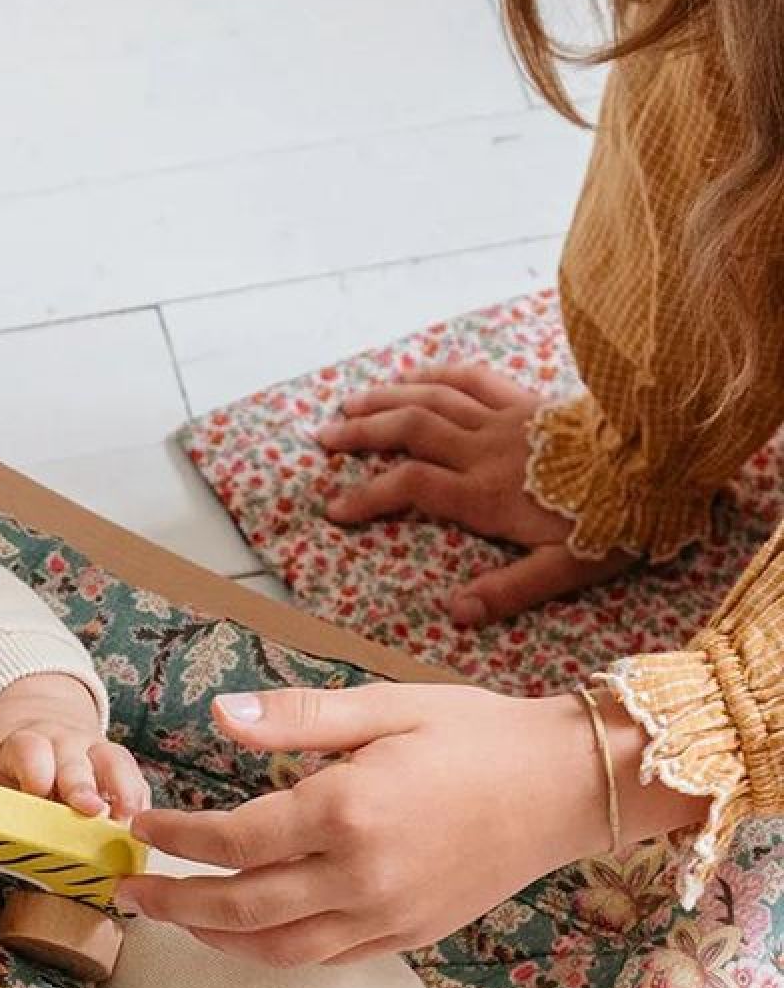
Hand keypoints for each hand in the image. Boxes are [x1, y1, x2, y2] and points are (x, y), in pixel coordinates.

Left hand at [0, 673, 147, 815]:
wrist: (34, 715)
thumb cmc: (3, 751)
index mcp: (23, 742)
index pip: (29, 750)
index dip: (35, 769)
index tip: (38, 790)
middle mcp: (62, 743)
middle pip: (74, 761)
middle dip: (82, 784)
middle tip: (90, 810)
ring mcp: (92, 750)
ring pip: (113, 763)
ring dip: (122, 790)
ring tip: (127, 819)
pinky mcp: (114, 763)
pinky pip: (132, 776)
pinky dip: (138, 797)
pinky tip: (140, 818)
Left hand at [123, 683, 612, 963]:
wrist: (568, 786)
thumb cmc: (477, 734)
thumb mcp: (384, 706)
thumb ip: (295, 717)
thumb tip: (216, 716)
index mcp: (347, 812)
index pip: (232, 840)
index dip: (176, 837)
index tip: (141, 824)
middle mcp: (360, 876)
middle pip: (238, 909)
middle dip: (172, 903)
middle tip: (127, 892)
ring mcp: (384, 915)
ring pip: (273, 949)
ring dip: (213, 937)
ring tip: (174, 915)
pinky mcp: (405, 936)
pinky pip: (320, 957)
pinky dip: (269, 950)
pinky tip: (243, 931)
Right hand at [317, 361, 635, 624]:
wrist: (665, 454)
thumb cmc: (620, 517)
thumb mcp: (568, 568)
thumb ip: (509, 590)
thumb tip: (456, 613)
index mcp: (486, 494)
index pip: (410, 487)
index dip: (366, 496)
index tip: (333, 510)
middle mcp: (485, 450)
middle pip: (409, 429)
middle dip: (361, 432)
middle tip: (322, 438)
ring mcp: (505, 419)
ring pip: (433, 397)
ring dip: (386, 397)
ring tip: (349, 402)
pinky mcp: (526, 401)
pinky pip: (472, 378)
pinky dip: (436, 373)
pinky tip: (414, 375)